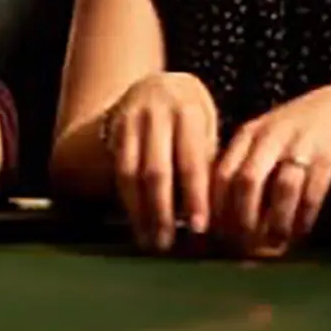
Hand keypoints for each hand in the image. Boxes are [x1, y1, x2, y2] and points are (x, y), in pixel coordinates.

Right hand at [105, 72, 219, 252]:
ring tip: (151, 240)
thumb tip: (218, 214)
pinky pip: (119, 172)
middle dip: (163, 211)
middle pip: (157, 171)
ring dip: (141, 212)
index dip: (195, 197)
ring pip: (131, 174)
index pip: (191, 161)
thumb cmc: (191, 117)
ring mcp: (130, 121)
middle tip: (169, 243)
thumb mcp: (206, 127)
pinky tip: (138, 223)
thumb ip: (208, 161)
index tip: (199, 228)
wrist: (155, 86)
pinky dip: (129, 201)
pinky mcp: (113, 131)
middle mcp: (156, 114)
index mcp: (188, 112)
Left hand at [211, 86, 330, 254]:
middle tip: (244, 246)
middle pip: (246, 181)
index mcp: (247, 136)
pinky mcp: (327, 157)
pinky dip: (305, 217)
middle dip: (242, 218)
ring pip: (282, 188)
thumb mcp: (261, 142)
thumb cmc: (291, 135)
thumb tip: (218, 216)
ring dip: (277, 221)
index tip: (214, 234)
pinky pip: (313, 192)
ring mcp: (300, 145)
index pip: (221, 173)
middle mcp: (270, 138)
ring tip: (276, 243)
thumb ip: (240, 169)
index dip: (215, 207)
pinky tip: (301, 231)